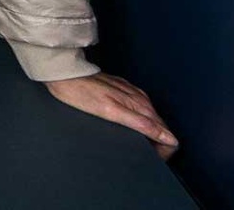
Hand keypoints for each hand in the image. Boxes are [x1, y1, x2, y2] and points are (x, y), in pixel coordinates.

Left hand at [44, 73, 174, 153]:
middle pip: (161, 127)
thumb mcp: (111, 112)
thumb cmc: (82, 93)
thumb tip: (168, 137)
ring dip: (150, 134)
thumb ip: (141, 124)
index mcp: (141, 105)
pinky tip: (129, 127)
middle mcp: (141, 99)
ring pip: (151, 119)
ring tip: (137, 144)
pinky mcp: (123, 90)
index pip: (166, 133)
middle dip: (158, 144)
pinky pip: (139, 109)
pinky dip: (139, 122)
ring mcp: (132, 93)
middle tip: (145, 154)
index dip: (164, 150)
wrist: (65, 74)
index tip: (154, 158)